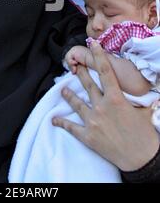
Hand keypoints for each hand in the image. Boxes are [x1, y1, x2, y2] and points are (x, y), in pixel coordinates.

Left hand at [53, 42, 159, 171]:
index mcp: (115, 99)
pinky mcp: (87, 136)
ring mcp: (92, 121)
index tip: (93, 44)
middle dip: (81, 72)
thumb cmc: (146, 136)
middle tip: (75, 64)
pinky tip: (54, 120)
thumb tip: (151, 94)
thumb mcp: (144, 112)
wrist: (142, 159)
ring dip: (69, 95)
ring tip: (62, 89)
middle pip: (88, 85)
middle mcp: (101, 106)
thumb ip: (141, 101)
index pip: (106, 72)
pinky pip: (71, 127)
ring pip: (76, 103)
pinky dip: (62, 123)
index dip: (98, 56)